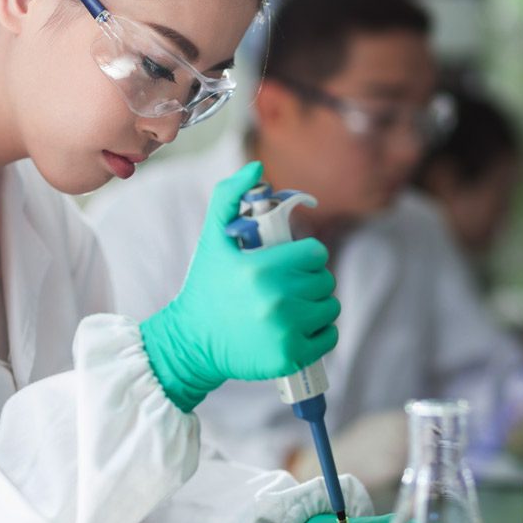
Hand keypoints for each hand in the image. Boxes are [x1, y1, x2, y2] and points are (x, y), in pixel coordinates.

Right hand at [140, 161, 339, 412]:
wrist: (192, 342)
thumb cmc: (204, 287)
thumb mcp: (211, 239)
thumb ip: (229, 195)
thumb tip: (257, 166)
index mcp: (261, 269)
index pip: (314, 254)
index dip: (304, 256)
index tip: (289, 263)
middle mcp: (276, 301)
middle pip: (324, 280)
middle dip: (308, 280)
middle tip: (286, 286)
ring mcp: (285, 332)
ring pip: (330, 307)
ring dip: (316, 306)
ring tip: (290, 307)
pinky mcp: (291, 357)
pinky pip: (329, 337)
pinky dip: (319, 333)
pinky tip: (296, 328)